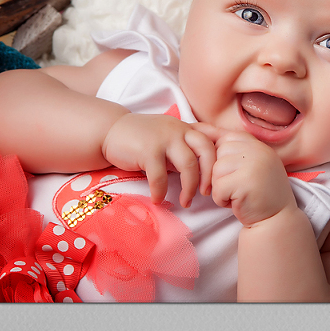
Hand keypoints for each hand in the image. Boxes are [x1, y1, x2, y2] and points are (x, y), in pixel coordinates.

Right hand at [102, 113, 216, 206]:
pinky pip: (161, 176)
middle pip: (206, 151)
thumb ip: (185, 149)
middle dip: (209, 175)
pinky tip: (158, 199)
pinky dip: (161, 192)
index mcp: (187, 128)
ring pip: (188, 165)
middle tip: (206, 193)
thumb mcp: (169, 139)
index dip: (219, 160)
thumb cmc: (143, 139)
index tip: (219, 178)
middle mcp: (179, 130)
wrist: (110, 131)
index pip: (212, 140)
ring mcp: (164, 138)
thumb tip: (205, 173)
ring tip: (186, 202)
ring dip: (190, 188)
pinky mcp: (148, 150)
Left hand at [208, 130, 296, 226]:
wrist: (277, 219)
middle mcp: (257, 150)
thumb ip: (232, 150)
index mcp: (257, 144)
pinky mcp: (245, 182)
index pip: (224, 135)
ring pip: (215, 171)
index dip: (212, 147)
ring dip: (220, 188)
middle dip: (218, 174)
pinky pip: (218, 188)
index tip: (210, 155)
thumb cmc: (257, 192)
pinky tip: (237, 203)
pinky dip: (222, 200)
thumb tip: (198, 129)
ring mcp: (253, 164)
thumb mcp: (249, 164)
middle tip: (235, 186)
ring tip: (237, 194)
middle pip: (216, 153)